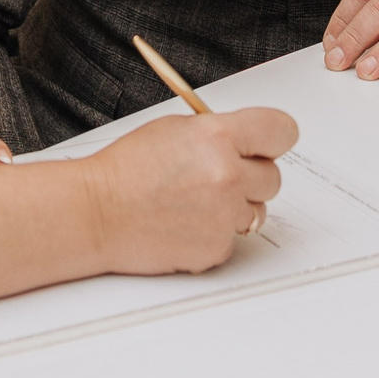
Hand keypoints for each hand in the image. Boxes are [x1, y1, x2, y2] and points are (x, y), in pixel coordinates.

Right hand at [83, 106, 297, 273]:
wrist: (96, 213)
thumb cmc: (125, 171)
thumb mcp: (174, 130)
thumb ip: (219, 133)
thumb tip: (249, 141)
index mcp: (218, 136)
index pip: (281, 131)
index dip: (273, 139)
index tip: (265, 145)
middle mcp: (227, 175)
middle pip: (273, 177)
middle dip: (250, 177)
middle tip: (216, 177)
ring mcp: (224, 215)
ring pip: (257, 212)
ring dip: (235, 208)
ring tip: (195, 202)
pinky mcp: (216, 248)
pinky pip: (233, 239)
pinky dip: (214, 234)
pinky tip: (185, 224)